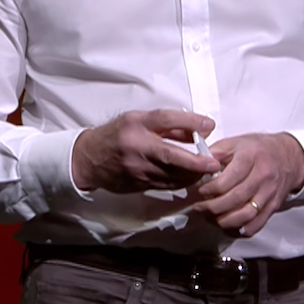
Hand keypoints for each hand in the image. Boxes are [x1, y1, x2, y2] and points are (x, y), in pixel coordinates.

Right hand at [71, 109, 220, 193]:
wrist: (89, 159)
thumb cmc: (118, 134)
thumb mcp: (138, 120)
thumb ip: (166, 125)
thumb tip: (198, 130)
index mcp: (136, 124)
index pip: (166, 120)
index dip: (190, 122)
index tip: (209, 125)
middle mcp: (137, 146)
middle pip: (170, 154)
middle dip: (195, 161)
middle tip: (214, 163)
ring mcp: (137, 168)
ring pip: (170, 174)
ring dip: (193, 174)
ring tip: (208, 170)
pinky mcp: (138, 183)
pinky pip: (165, 184)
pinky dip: (182, 181)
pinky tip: (193, 177)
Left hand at [192, 133, 303, 236]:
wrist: (288, 157)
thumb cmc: (258, 149)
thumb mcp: (235, 142)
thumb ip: (215, 154)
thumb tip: (197, 167)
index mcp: (251, 157)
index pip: (228, 180)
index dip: (210, 189)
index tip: (200, 191)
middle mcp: (262, 176)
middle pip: (235, 200)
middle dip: (212, 208)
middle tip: (200, 208)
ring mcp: (269, 194)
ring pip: (245, 216)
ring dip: (223, 221)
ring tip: (210, 218)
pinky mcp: (273, 207)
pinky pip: (255, 226)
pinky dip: (238, 230)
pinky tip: (227, 225)